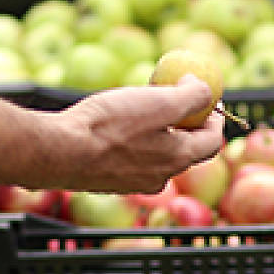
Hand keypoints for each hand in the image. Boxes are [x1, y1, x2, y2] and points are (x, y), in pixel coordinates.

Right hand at [48, 77, 225, 193]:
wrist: (59, 152)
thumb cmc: (109, 126)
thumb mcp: (158, 101)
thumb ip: (190, 96)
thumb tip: (204, 90)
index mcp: (178, 159)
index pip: (212, 142)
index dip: (214, 117)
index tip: (207, 98)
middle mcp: (161, 178)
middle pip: (186, 149)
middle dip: (186, 123)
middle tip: (174, 98)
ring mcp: (135, 183)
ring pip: (158, 155)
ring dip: (159, 132)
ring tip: (143, 108)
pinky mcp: (112, 183)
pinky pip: (134, 160)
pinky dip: (135, 142)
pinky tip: (117, 126)